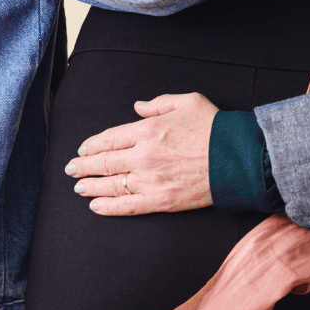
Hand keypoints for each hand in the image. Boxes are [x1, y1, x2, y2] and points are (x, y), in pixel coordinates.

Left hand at [63, 92, 218, 215]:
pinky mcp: (161, 201)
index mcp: (148, 130)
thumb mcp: (188, 101)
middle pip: (103, 163)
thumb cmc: (215, 128)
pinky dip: (108, 207)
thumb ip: (158, 104)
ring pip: (110, 185)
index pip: (108, 139)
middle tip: (71, 168)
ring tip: (78, 187)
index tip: (83, 148)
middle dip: (82, 166)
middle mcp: (144, 156)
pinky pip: (127, 206)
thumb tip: (138, 107)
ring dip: (89, 186)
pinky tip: (95, 205)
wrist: (238, 158)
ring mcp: (151, 181)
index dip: (91, 145)